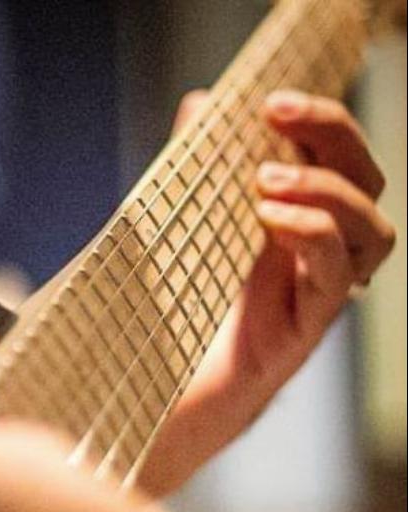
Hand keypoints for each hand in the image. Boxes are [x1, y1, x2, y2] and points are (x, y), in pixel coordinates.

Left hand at [137, 89, 395, 495]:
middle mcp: (315, 259)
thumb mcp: (174, 233)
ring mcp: (316, 296)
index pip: (337, 161)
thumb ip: (192, 173)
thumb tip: (198, 103)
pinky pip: (336, 278)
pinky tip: (269, 222)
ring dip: (327, 192)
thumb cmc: (166, 314)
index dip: (321, 123)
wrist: (152, 398)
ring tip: (265, 183)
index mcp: (290, 229)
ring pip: (371, 230)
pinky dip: (311, 238)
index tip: (270, 101)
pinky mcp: (304, 332)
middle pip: (367, 183)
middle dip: (333, 137)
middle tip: (276, 116)